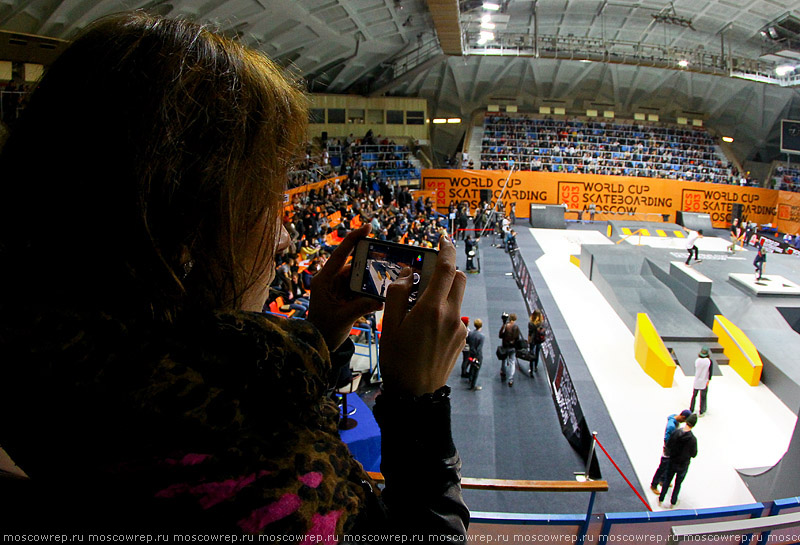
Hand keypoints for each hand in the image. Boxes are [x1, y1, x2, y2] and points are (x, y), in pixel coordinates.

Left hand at [307, 225, 382, 351]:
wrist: (318, 344)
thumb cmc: (324, 331)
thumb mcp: (344, 318)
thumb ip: (362, 307)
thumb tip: (381, 300)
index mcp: (324, 280)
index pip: (339, 255)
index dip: (353, 239)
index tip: (366, 227)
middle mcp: (330, 280)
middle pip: (352, 264)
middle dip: (368, 262)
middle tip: (385, 258)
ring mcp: (337, 288)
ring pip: (358, 277)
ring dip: (370, 279)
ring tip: (385, 278)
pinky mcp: (343, 296)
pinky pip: (359, 287)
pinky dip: (369, 289)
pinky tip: (380, 291)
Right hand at [379, 235, 466, 395]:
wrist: (415, 395)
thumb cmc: (397, 360)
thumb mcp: (389, 324)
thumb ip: (398, 293)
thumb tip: (408, 274)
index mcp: (432, 308)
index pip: (446, 268)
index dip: (446, 249)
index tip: (443, 238)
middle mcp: (451, 315)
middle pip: (458, 278)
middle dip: (446, 269)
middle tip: (426, 274)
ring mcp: (459, 327)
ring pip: (457, 297)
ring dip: (443, 292)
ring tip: (419, 308)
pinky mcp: (461, 339)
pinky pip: (455, 315)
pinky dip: (443, 312)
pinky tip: (425, 329)